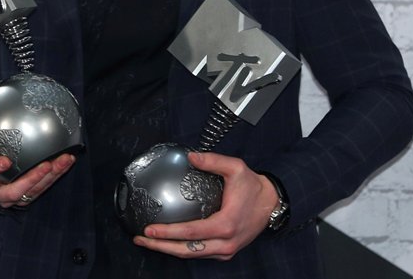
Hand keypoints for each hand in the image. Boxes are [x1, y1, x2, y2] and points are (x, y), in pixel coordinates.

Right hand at [0, 94, 75, 208]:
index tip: (6, 160)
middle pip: (10, 193)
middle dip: (30, 180)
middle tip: (45, 165)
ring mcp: (8, 197)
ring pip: (29, 193)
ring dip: (48, 178)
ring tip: (62, 160)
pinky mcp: (23, 197)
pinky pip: (40, 189)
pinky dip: (54, 176)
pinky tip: (66, 161)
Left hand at [133, 151, 278, 260]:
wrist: (272, 204)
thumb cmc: (253, 187)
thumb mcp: (236, 168)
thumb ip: (212, 161)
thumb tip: (191, 157)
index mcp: (226, 224)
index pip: (190, 233)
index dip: (167, 232)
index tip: (148, 229)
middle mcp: (225, 242)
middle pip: (186, 250)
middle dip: (160, 247)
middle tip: (140, 239)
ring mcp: (225, 250)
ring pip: (191, 255)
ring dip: (168, 249)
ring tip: (148, 241)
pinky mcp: (225, 252)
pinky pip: (200, 253)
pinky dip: (181, 248)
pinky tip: (167, 241)